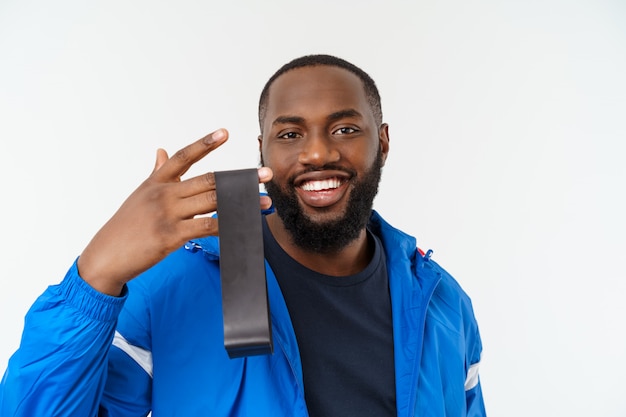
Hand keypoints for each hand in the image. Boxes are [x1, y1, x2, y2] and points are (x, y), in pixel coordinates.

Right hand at [77, 129, 272, 295]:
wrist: (105, 256)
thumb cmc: (125, 226)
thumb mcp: (139, 194)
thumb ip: (157, 172)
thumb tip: (162, 150)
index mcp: (156, 182)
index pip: (183, 157)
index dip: (204, 143)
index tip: (224, 133)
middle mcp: (163, 194)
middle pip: (208, 180)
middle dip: (239, 178)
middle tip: (264, 175)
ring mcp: (167, 214)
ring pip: (213, 202)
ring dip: (242, 202)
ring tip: (264, 202)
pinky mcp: (171, 235)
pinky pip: (207, 226)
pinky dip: (227, 225)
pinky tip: (242, 224)